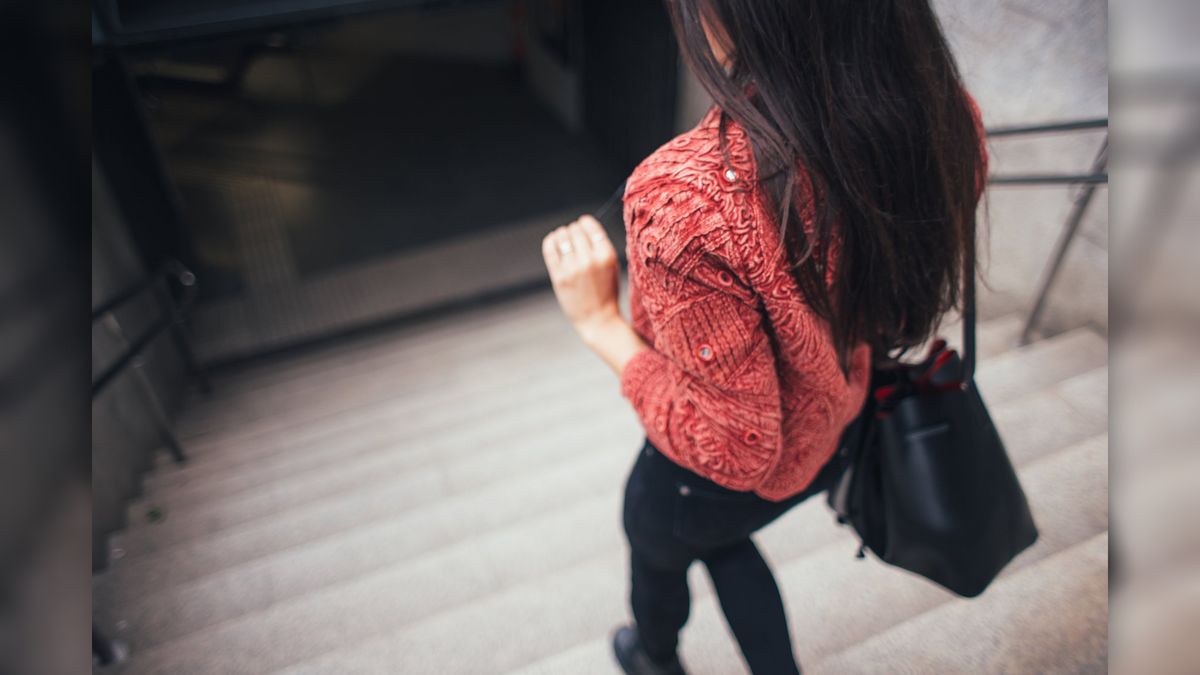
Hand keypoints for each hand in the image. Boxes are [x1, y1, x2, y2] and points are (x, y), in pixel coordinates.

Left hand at [541, 215, 621, 338]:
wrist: (598, 319)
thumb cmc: (606, 292)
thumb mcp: (612, 266)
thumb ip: (600, 246)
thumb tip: (583, 224)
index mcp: (606, 256)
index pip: (590, 226)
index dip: (584, 223)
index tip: (582, 225)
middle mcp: (589, 260)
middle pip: (575, 230)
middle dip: (573, 231)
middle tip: (574, 239)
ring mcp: (572, 268)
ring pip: (561, 236)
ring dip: (562, 235)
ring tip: (564, 240)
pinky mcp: (559, 276)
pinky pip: (550, 248)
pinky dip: (551, 241)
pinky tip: (554, 243)